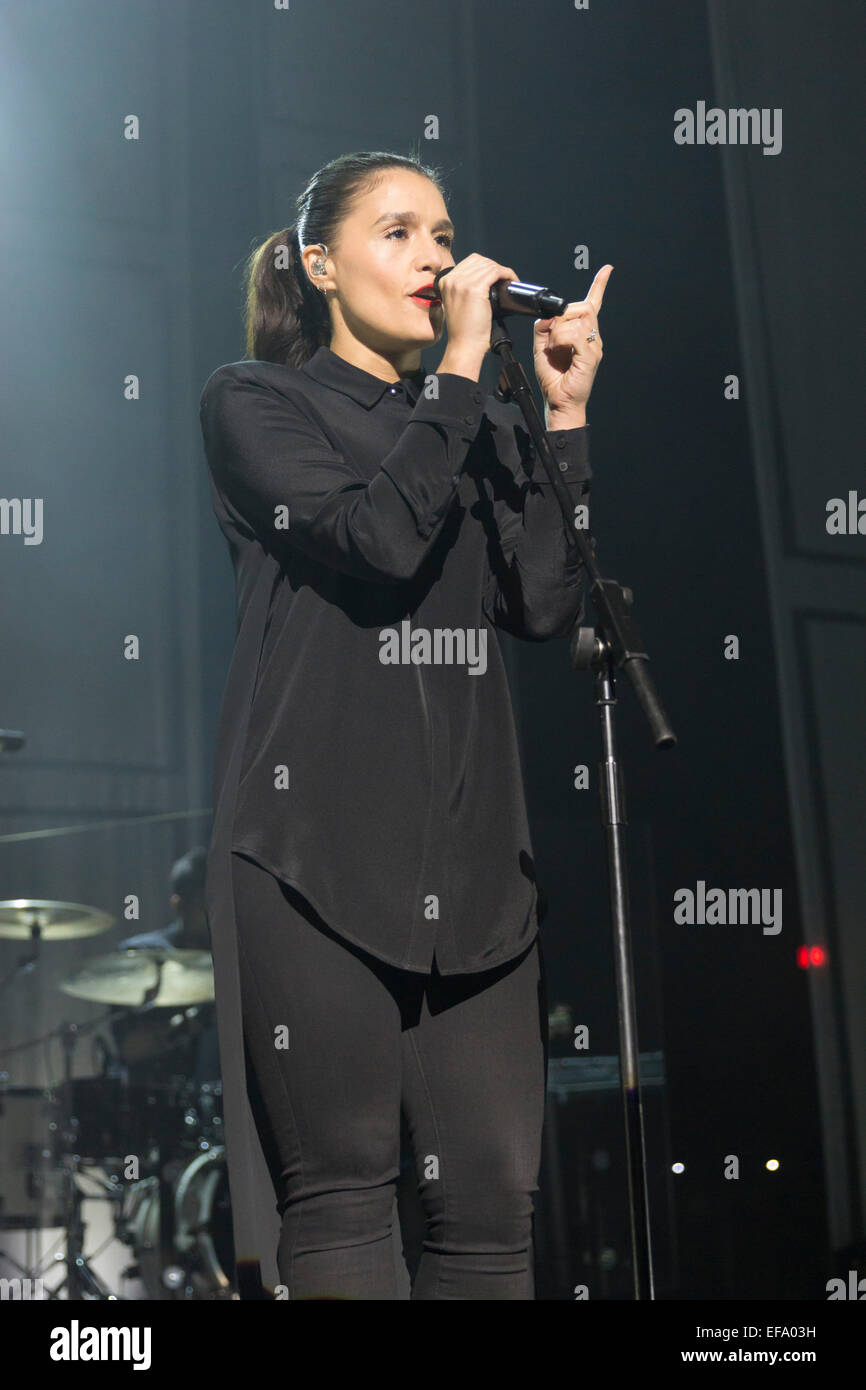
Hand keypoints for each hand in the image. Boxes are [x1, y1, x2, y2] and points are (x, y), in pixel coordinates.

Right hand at [437, 253, 518, 358]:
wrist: (464, 346)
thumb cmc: (465, 331)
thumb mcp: (459, 304)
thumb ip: (466, 289)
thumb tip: (487, 279)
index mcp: (446, 282)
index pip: (470, 262)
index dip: (486, 266)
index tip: (495, 276)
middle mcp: (452, 280)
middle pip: (479, 260)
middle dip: (494, 267)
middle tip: (504, 279)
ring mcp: (462, 283)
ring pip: (489, 265)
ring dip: (502, 271)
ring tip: (509, 281)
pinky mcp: (475, 289)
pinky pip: (495, 272)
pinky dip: (507, 274)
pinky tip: (511, 281)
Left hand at [533, 265, 612, 421]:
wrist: (558, 401)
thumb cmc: (553, 377)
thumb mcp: (541, 347)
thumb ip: (544, 327)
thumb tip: (548, 315)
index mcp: (582, 333)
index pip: (593, 304)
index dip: (599, 286)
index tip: (607, 270)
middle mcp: (592, 337)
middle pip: (582, 307)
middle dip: (562, 316)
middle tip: (552, 337)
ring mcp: (594, 345)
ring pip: (578, 318)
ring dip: (558, 330)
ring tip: (554, 347)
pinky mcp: (591, 355)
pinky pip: (575, 333)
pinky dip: (561, 338)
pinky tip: (558, 349)